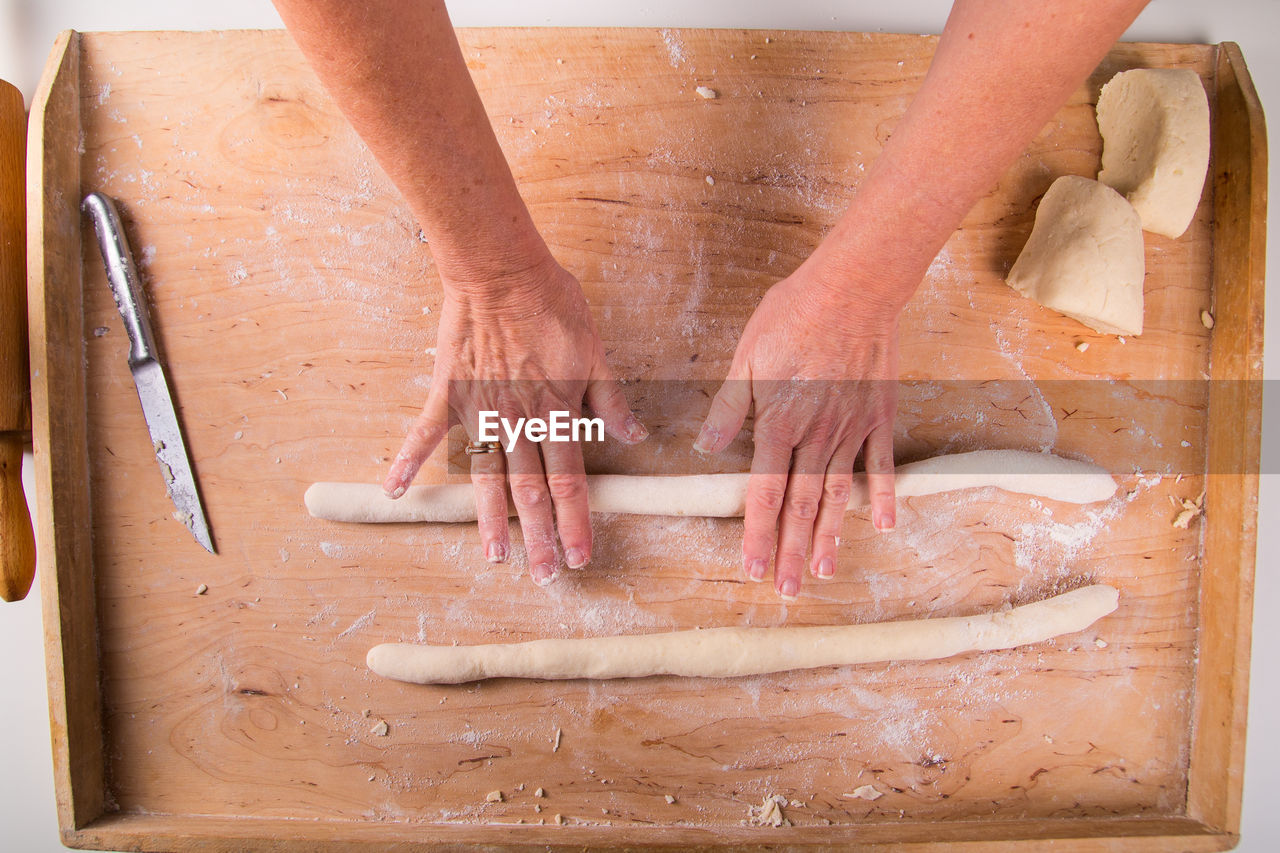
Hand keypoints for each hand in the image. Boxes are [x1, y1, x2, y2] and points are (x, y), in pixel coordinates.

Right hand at [383, 260, 646, 584]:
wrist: (500, 270)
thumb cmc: (551, 304)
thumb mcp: (595, 350)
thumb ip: (610, 400)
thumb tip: (635, 434)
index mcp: (557, 412)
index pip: (570, 482)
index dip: (577, 522)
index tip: (582, 556)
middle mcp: (518, 420)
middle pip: (530, 490)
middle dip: (539, 537)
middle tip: (544, 575)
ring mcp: (480, 410)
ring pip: (486, 476)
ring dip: (490, 519)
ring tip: (495, 556)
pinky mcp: (448, 393)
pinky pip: (425, 434)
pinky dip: (408, 462)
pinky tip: (397, 492)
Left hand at [695, 261, 899, 598]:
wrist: (852, 288)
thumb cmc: (793, 315)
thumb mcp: (746, 357)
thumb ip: (728, 407)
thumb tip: (705, 448)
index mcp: (777, 424)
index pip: (762, 492)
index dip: (756, 534)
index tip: (751, 568)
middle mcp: (815, 436)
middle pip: (800, 505)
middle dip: (791, 551)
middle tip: (788, 590)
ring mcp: (850, 429)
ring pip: (838, 493)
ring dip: (832, 536)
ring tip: (826, 571)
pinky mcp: (878, 416)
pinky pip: (881, 464)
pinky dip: (884, 496)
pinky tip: (886, 525)